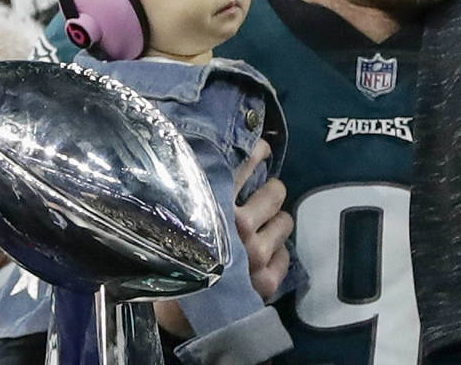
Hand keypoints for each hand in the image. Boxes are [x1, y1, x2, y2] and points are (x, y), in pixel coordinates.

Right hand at [155, 140, 292, 338]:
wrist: (174, 312)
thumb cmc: (174, 255)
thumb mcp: (184, 216)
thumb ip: (206, 190)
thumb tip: (229, 155)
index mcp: (216, 206)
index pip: (247, 164)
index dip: (258, 152)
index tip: (261, 149)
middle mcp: (240, 228)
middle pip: (277, 191)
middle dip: (270, 193)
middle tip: (260, 200)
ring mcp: (257, 255)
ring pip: (286, 220)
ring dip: (276, 222)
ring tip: (260, 231)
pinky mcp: (268, 280)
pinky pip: (286, 255)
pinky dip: (277, 254)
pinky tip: (260, 259)